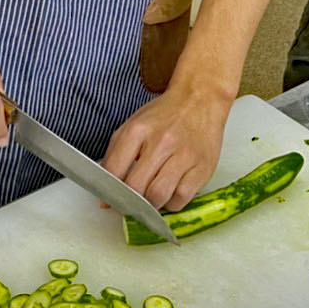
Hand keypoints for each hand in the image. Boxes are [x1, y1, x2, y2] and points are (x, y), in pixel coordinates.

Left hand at [101, 81, 230, 210]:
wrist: (199, 101)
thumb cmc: (164, 116)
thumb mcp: (133, 126)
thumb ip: (115, 157)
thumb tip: (105, 196)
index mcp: (138, 131)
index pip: (115, 170)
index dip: (109, 192)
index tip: (110, 200)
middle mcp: (161, 142)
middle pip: (136, 187)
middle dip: (129, 203)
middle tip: (130, 205)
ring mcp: (184, 155)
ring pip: (159, 196)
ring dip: (151, 206)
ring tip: (150, 200)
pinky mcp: (203, 168)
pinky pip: (182, 198)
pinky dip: (172, 204)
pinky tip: (169, 195)